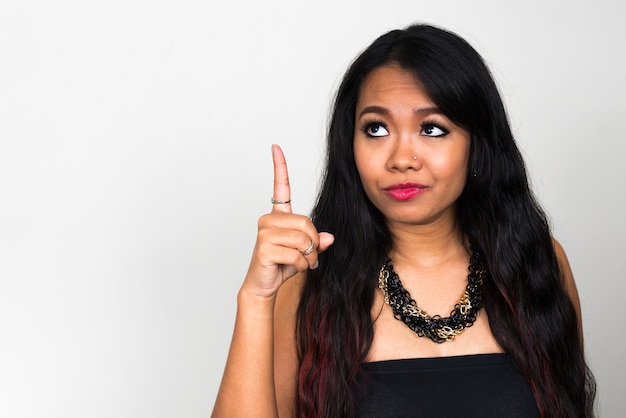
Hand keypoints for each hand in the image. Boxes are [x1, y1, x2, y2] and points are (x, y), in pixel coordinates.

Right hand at [242, 144, 333, 298]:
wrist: (263, 285)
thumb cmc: (282, 265)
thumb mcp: (305, 251)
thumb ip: (316, 241)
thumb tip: (328, 238)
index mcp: (277, 216)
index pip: (280, 188)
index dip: (280, 167)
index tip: (276, 147)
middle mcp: (268, 220)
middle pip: (306, 222)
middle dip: (313, 243)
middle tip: (310, 256)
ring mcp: (264, 233)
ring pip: (303, 239)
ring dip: (309, 256)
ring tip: (302, 263)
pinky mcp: (264, 248)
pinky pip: (297, 253)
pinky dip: (302, 264)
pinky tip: (293, 268)